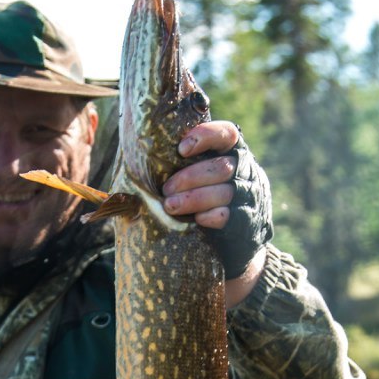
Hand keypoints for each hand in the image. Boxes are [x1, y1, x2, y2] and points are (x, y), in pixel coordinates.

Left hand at [162, 121, 273, 285]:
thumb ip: (178, 165)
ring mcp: (249, 196)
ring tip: (170, 206)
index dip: (205, 136)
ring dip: (193, 199)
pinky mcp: (247, 221)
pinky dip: (209, 217)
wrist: (232, 245)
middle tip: (166, 189)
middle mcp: (245, 171)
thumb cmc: (202, 201)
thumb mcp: (197, 178)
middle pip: (221, 167)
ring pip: (224, 192)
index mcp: (232, 153)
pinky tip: (196, 221)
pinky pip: (229, 216)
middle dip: (189, 177)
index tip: (181, 149)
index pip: (226, 134)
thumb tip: (129, 168)